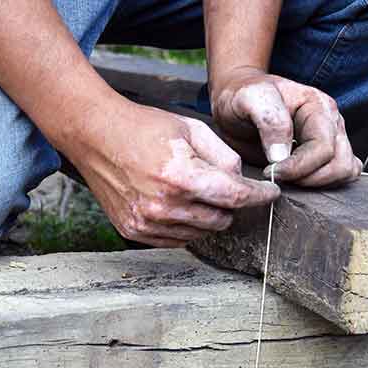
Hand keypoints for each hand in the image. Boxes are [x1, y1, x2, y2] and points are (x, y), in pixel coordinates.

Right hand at [67, 101, 280, 247]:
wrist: (96, 136)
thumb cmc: (145, 128)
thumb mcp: (192, 129)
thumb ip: (224, 156)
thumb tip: (242, 180)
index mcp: (181, 176)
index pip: (236, 197)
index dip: (260, 196)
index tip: (271, 193)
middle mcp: (164, 205)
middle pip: (221, 219)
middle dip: (230, 203)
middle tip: (223, 184)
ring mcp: (147, 222)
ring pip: (201, 232)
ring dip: (208, 215)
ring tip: (194, 190)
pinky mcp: (135, 231)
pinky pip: (177, 239)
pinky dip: (186, 225)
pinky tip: (177, 202)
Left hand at [211, 67, 362, 186]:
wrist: (237, 104)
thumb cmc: (243, 98)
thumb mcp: (249, 98)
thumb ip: (270, 120)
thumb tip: (282, 155)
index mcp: (318, 106)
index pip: (323, 148)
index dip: (298, 167)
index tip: (271, 172)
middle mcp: (332, 122)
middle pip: (339, 164)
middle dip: (307, 178)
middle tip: (278, 176)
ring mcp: (334, 138)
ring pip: (345, 172)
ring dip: (317, 183)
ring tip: (287, 178)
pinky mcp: (329, 154)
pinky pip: (344, 175)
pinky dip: (326, 184)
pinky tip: (298, 180)